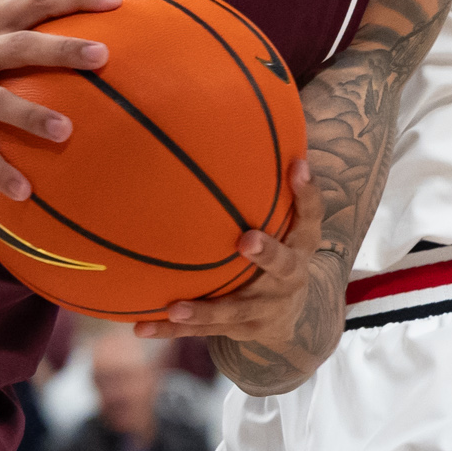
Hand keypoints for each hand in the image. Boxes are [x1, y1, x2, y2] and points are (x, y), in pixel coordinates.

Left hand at [134, 159, 327, 343]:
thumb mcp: (287, 223)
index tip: (298, 167)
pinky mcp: (238, 330)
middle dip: (267, 254)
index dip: (308, 193)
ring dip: (205, 309)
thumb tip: (251, 120)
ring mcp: (264, 308)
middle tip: (246, 240)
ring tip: (175, 305)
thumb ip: (272, 186)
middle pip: (283, 266)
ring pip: (235, 310)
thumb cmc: (279, 250)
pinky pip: (202, 331)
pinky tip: (140, 326)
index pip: (311, 216)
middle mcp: (288, 278)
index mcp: (301, 245)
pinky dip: (170, 328)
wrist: (290, 317)